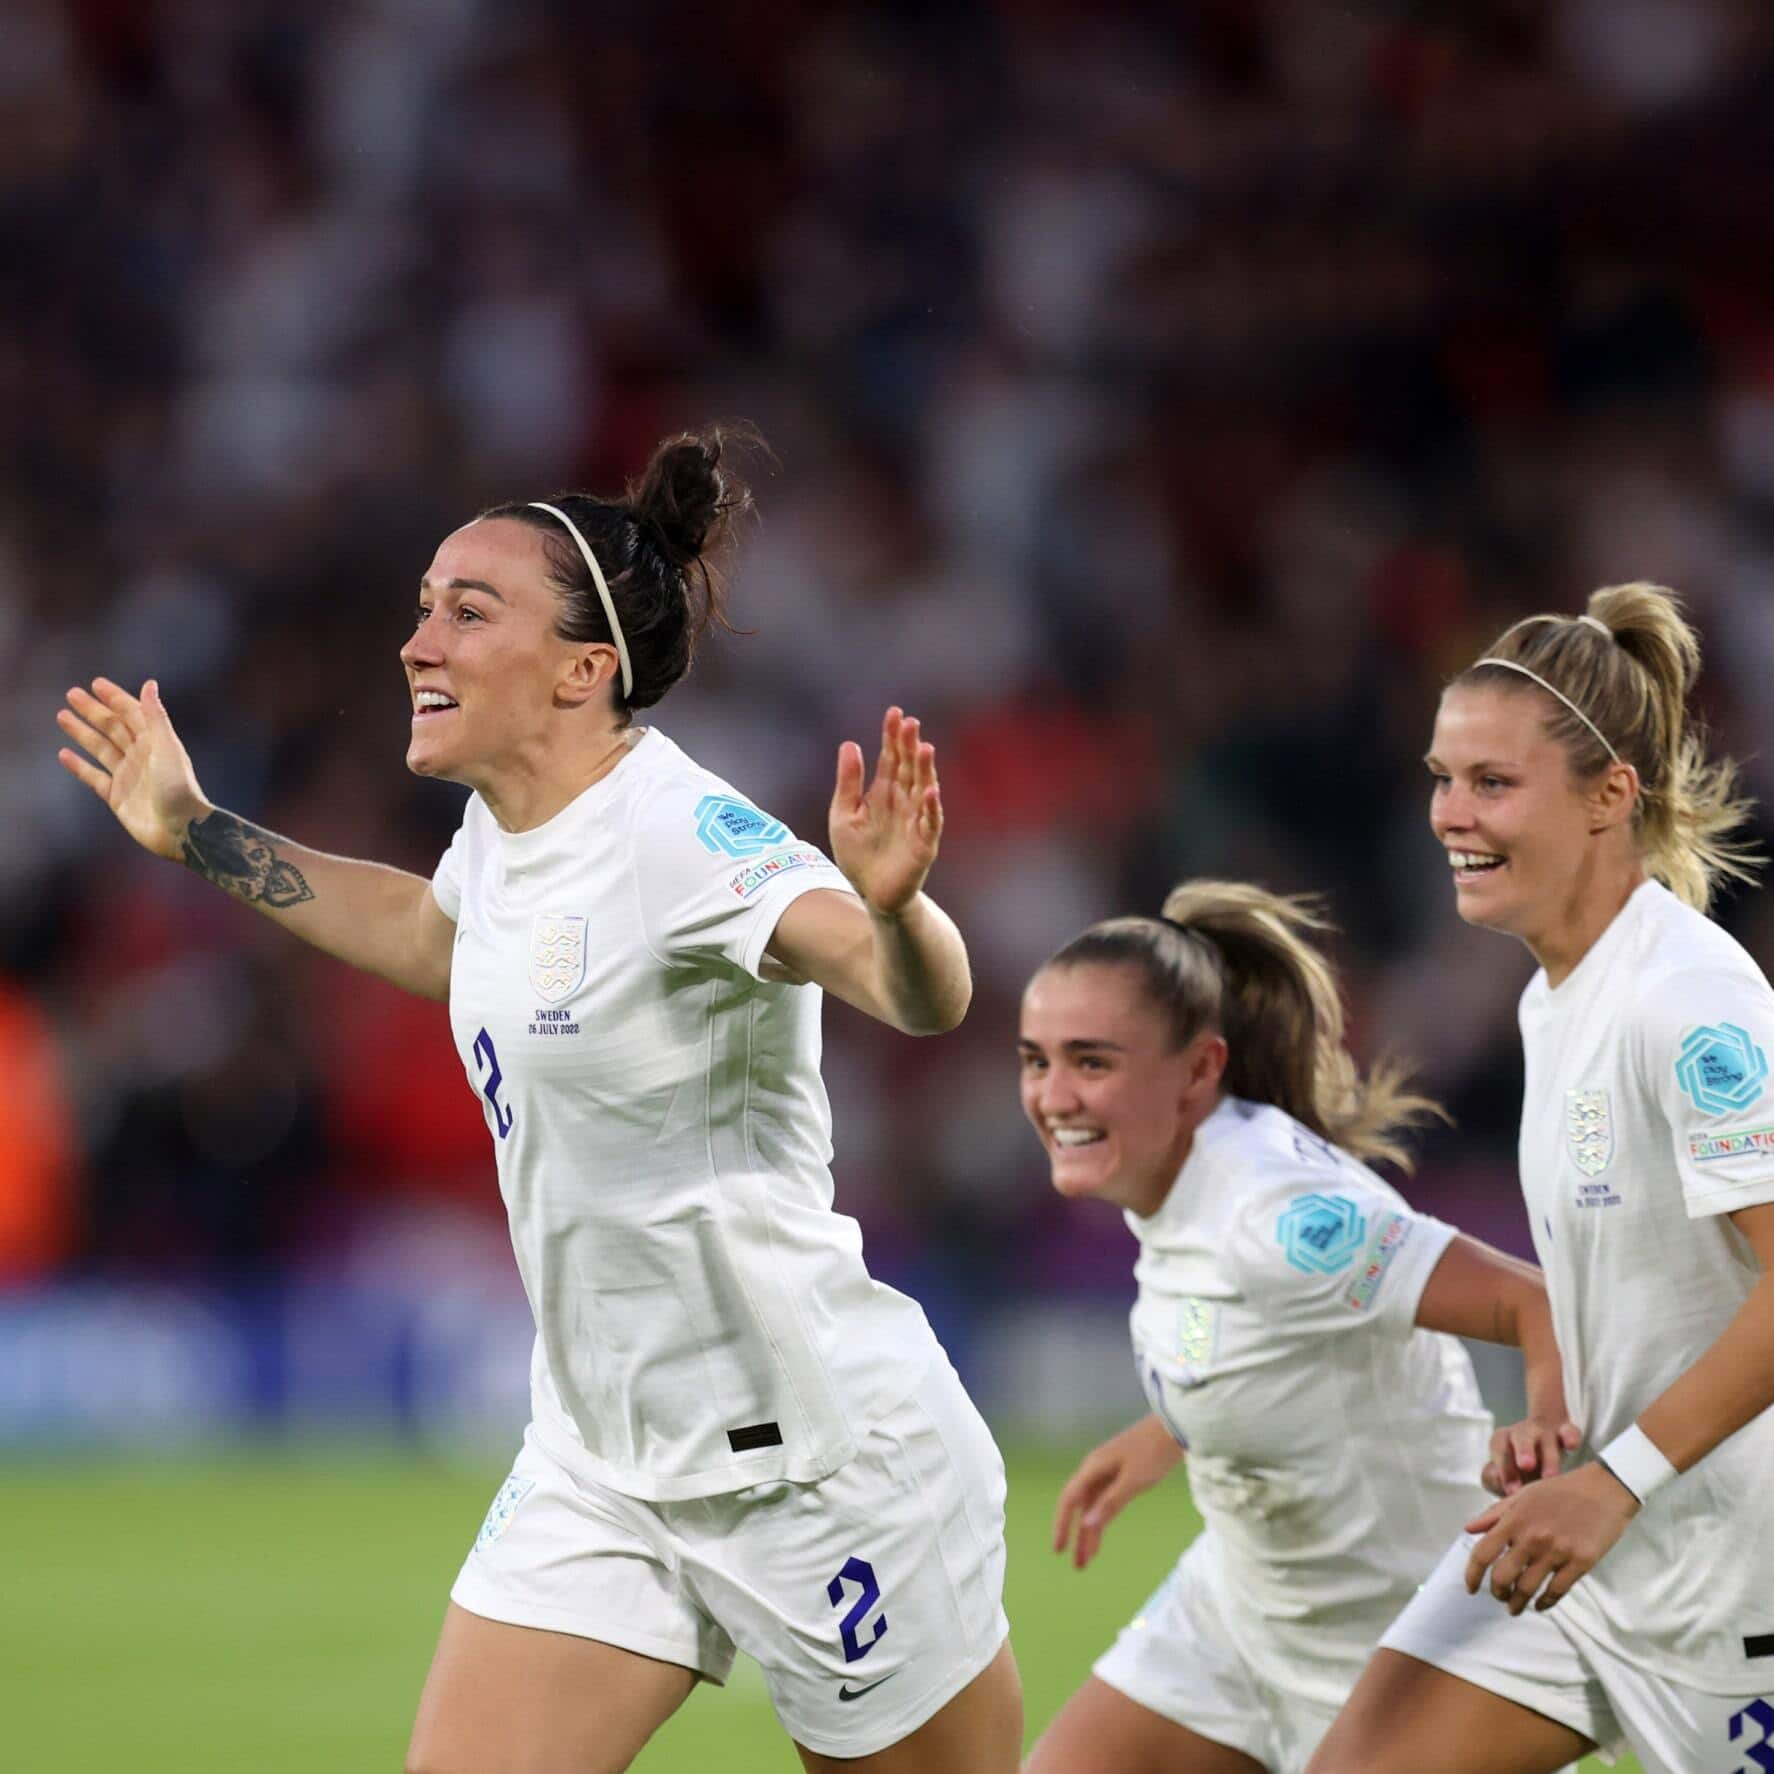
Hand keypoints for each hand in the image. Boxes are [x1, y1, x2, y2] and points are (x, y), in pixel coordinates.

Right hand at [56, 677, 209, 861]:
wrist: (181, 829)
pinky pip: (94, 778)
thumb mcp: (166, 747)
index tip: (95, 684)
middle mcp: (141, 757)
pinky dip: (79, 767)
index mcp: (155, 743)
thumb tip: (149, 683)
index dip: (115, 698)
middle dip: (93, 711)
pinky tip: (64, 754)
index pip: (132, 714)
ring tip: (62, 716)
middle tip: (72, 694)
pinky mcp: (118, 798)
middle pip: (113, 728)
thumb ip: (155, 716)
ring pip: (100, 749)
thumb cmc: (178, 787)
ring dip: (82, 733)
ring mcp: (128, 777)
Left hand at [828, 707, 942, 915]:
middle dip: (910, 746)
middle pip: (908, 769)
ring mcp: (916, 822)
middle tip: (910, 722)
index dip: (892, 736)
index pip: (890, 758)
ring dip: (925, 770)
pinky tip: (930, 791)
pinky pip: (930, 824)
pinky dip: (931, 808)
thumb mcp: (844, 814)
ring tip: (924, 747)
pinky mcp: (924, 845)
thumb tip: (850, 743)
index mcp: (884, 793)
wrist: (869, 893)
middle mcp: (904, 802)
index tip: (894, 713)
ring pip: (923, 790)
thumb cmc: (858, 854)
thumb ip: (848, 782)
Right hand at [1053, 1416, 1183, 1571]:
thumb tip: (1087, 1525)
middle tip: (1077, 1566)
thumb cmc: (1154, 1452)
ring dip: (1090, 1532)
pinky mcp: (1122, 1474)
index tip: (1059, 1550)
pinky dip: (1103, 1520)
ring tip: (1088, 1560)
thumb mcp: (1133, 1480)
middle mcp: (1096, 1470)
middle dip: (1077, 1536)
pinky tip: (1101, 1534)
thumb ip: (1110, 1503)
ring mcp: (1109, 1472)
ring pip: (1093, 1507)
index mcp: (1093, 1467)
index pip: (1070, 1500)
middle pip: (1080, 1507)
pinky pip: (1106, 1502)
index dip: (1062, 1525)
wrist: (1176, 1428)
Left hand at [1464, 1462, 1638, 1614]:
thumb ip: (1494, 1513)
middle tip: (1499, 1597)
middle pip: (1503, 1577)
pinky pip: (1556, 1591)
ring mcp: (1556, 1552)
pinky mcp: (1579, 1563)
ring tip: (1514, 1607)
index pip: (1483, 1553)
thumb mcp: (1523, 1495)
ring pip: (1527, 1588)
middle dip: (1497, 1592)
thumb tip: (1469, 1529)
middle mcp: (1531, 1538)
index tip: (1470, 1587)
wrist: (1603, 1489)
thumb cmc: (1560, 1490)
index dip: (1472, 1574)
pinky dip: (1545, 1603)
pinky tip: (1540, 1605)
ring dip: (1517, 1603)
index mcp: (1514, 1520)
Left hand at [1482, 1415, 1581, 1496]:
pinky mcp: (1566, 1432)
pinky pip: (1570, 1432)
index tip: (1512, 1491)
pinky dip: (1571, 1437)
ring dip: (1549, 1457)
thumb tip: (1500, 1483)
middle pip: (1521, 1438)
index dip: (1505, 1469)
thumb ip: (1493, 1479)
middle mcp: (1522, 1433)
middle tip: (1525, 1465)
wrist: (1540, 1442)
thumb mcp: (1502, 1472)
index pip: (1499, 1450)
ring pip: (1547, 1440)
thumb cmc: (1516, 1466)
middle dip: (1523, 1451)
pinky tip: (1572, 1445)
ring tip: (1550, 1475)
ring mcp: (1546, 1432)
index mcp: (1502, 1440)